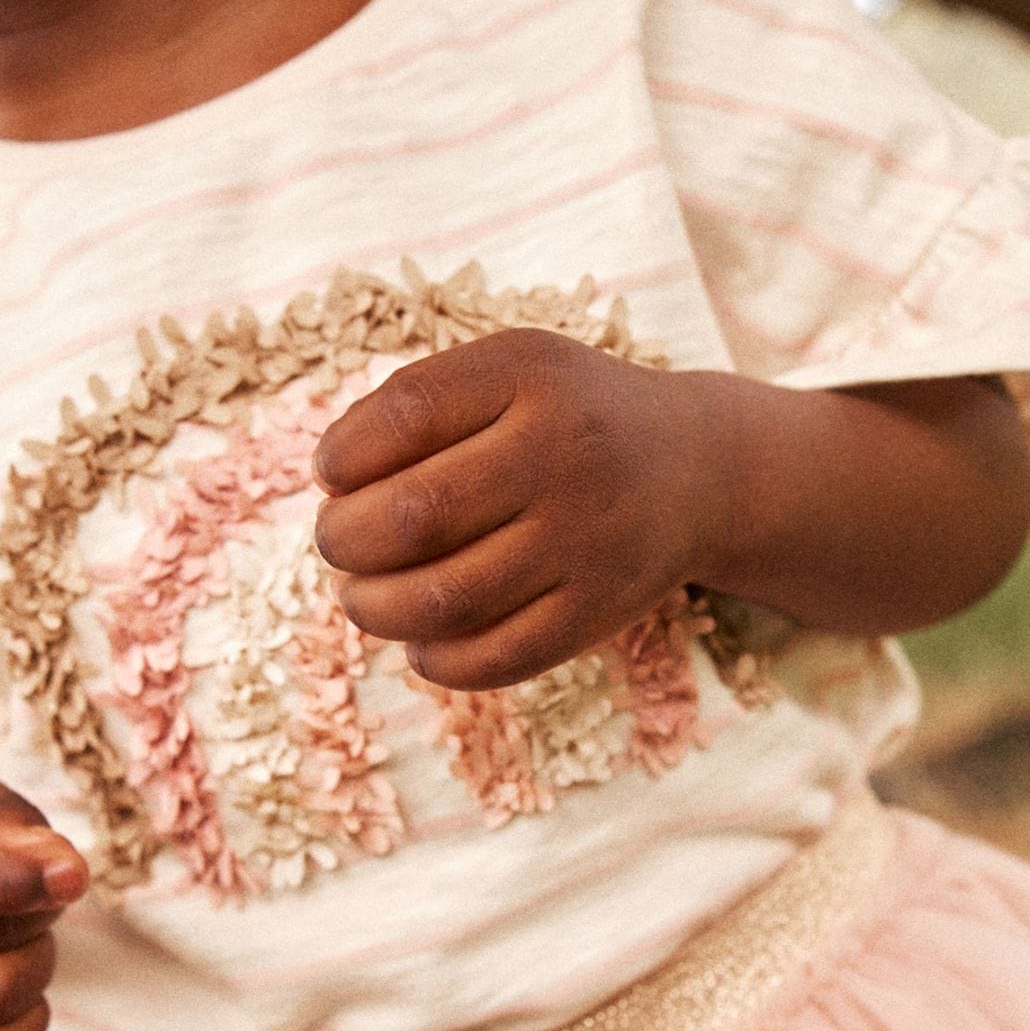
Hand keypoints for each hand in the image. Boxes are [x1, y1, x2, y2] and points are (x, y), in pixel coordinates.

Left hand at [313, 331, 720, 690]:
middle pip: (415, 515)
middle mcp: (565, 454)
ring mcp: (586, 540)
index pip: (404, 417)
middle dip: (344, 539)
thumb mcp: (509, 370)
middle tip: (338, 541)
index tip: (333, 475)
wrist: (698, 470)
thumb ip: (418, 403)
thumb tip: (331, 480)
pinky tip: (420, 641)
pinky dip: (435, 660)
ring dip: (373, 607)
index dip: (342, 456)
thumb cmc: (567, 417)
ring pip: (443, 599)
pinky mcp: (599, 611)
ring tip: (362, 596)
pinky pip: (494, 657)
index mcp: (531, 377)